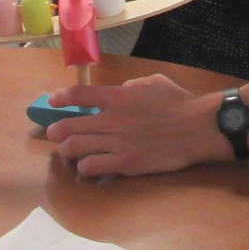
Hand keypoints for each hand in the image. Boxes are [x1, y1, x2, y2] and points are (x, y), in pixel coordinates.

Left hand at [46, 74, 218, 176]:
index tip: (53, 100)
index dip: (61, 98)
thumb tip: (119, 90)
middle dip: (56, 130)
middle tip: (54, 133)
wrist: (196, 128)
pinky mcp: (124, 164)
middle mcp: (112, 119)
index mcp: (118, 96)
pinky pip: (92, 167)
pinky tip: (86, 166)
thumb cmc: (178, 102)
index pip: (79, 95)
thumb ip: (131, 85)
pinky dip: (84, 167)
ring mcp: (116, 143)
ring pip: (75, 149)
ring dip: (66, 151)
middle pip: (69, 126)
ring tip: (66, 152)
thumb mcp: (153, 82)